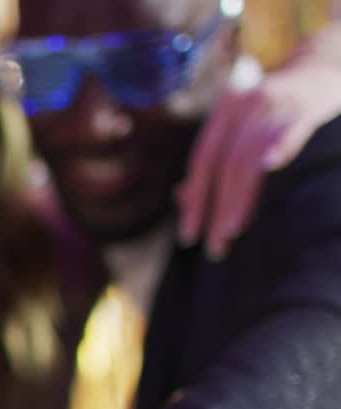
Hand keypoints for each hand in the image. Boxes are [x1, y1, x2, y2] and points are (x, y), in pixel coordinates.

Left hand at [178, 60, 340, 259]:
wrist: (326, 63)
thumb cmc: (282, 104)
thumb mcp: (243, 124)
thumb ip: (215, 159)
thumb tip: (180, 198)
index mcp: (225, 110)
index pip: (202, 161)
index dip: (194, 199)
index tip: (188, 236)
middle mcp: (244, 105)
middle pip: (222, 164)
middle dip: (215, 208)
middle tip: (213, 247)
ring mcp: (275, 102)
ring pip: (248, 156)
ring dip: (239, 197)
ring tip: (231, 231)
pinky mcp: (304, 104)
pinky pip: (290, 127)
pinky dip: (279, 145)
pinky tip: (271, 164)